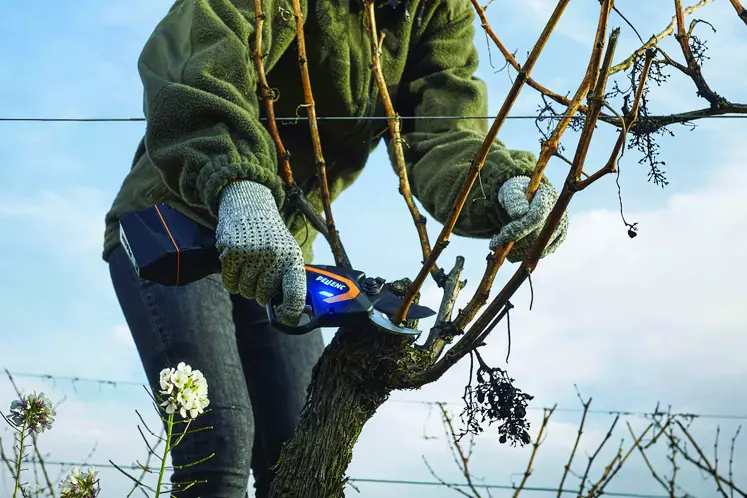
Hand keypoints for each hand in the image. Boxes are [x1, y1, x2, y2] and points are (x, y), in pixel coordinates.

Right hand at [216, 180, 305, 324]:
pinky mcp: (232, 252)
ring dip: (245, 286)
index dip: (291, 311)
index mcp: (292, 258)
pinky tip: (236, 266)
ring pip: (246, 291)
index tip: (286, 318)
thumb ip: (289, 279)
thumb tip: (294, 312)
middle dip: (260, 292)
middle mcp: (274, 256)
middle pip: (263, 296)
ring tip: (249, 267)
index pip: (295, 292)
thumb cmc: (271, 237)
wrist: (250, 206)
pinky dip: (231, 280)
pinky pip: (229, 284)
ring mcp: (252, 254)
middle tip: (260, 276)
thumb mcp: (288, 252)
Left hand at [489, 176, 567, 262]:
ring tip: (500, 246)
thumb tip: (519, 214)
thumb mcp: (511, 190)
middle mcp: (559, 213)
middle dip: (515, 242)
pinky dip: (525, 255)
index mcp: (548, 197)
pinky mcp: (559, 238)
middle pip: (538, 235)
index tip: (503, 235)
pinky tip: (512, 250)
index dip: (519, 228)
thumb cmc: (517, 193)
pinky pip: (541, 252)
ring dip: (518, 251)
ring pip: (539, 247)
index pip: (536, 217)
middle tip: (495, 244)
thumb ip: (514, 199)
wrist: (527, 198)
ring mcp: (561, 227)